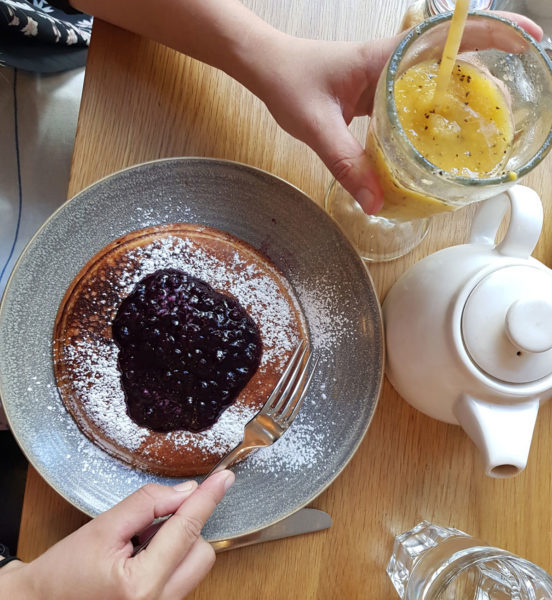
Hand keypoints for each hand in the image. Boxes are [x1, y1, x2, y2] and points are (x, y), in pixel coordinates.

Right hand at [1, 470, 233, 599]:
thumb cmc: (64, 572)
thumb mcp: (103, 527)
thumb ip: (147, 504)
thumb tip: (187, 492)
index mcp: (141, 586)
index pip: (186, 530)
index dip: (206, 499)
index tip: (225, 479)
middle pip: (201, 551)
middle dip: (184, 528)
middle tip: (146, 524)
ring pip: (194, 565)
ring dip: (175, 545)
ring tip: (136, 547)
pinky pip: (181, 578)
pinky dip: (169, 560)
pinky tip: (139, 560)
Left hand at [247, 11, 542, 213]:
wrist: (266, 67)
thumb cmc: (288, 82)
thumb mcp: (317, 127)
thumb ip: (346, 164)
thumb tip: (377, 203)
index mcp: (383, 57)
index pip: (449, 36)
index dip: (494, 33)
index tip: (530, 39)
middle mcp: (391, 62)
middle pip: (452, 61)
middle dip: (487, 78)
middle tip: (509, 108)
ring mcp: (385, 77)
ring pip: (434, 83)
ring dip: (463, 98)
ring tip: (487, 126)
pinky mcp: (376, 93)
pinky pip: (413, 101)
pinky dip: (432, 115)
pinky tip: (439, 139)